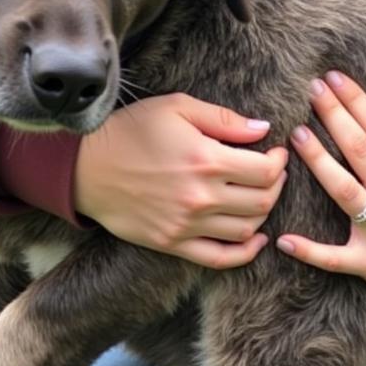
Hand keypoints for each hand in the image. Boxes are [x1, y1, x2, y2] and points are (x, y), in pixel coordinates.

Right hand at [74, 93, 287, 268]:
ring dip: (264, 213)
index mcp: (206, 159)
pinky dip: (245, 252)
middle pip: (262, 200)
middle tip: (273, 171)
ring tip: (260, 195)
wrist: (86, 167)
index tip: (277, 151)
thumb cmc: (132, 129)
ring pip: (247, 229)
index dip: (280, 161)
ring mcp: (187, 224)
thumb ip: (224, 119)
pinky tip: (255, 238)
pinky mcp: (172, 243)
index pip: (265, 170)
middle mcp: (200, 196)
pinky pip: (220, 258)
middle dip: (276, 184)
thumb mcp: (178, 107)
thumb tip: (263, 129)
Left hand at [276, 72, 365, 337]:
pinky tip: (284, 239)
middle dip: (333, 116)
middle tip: (311, 89)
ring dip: (317, 162)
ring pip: (343, 191)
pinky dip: (309, 251)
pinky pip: (334, 259)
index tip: (334, 78)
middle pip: (359, 150)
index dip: (356, 99)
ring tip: (297, 135)